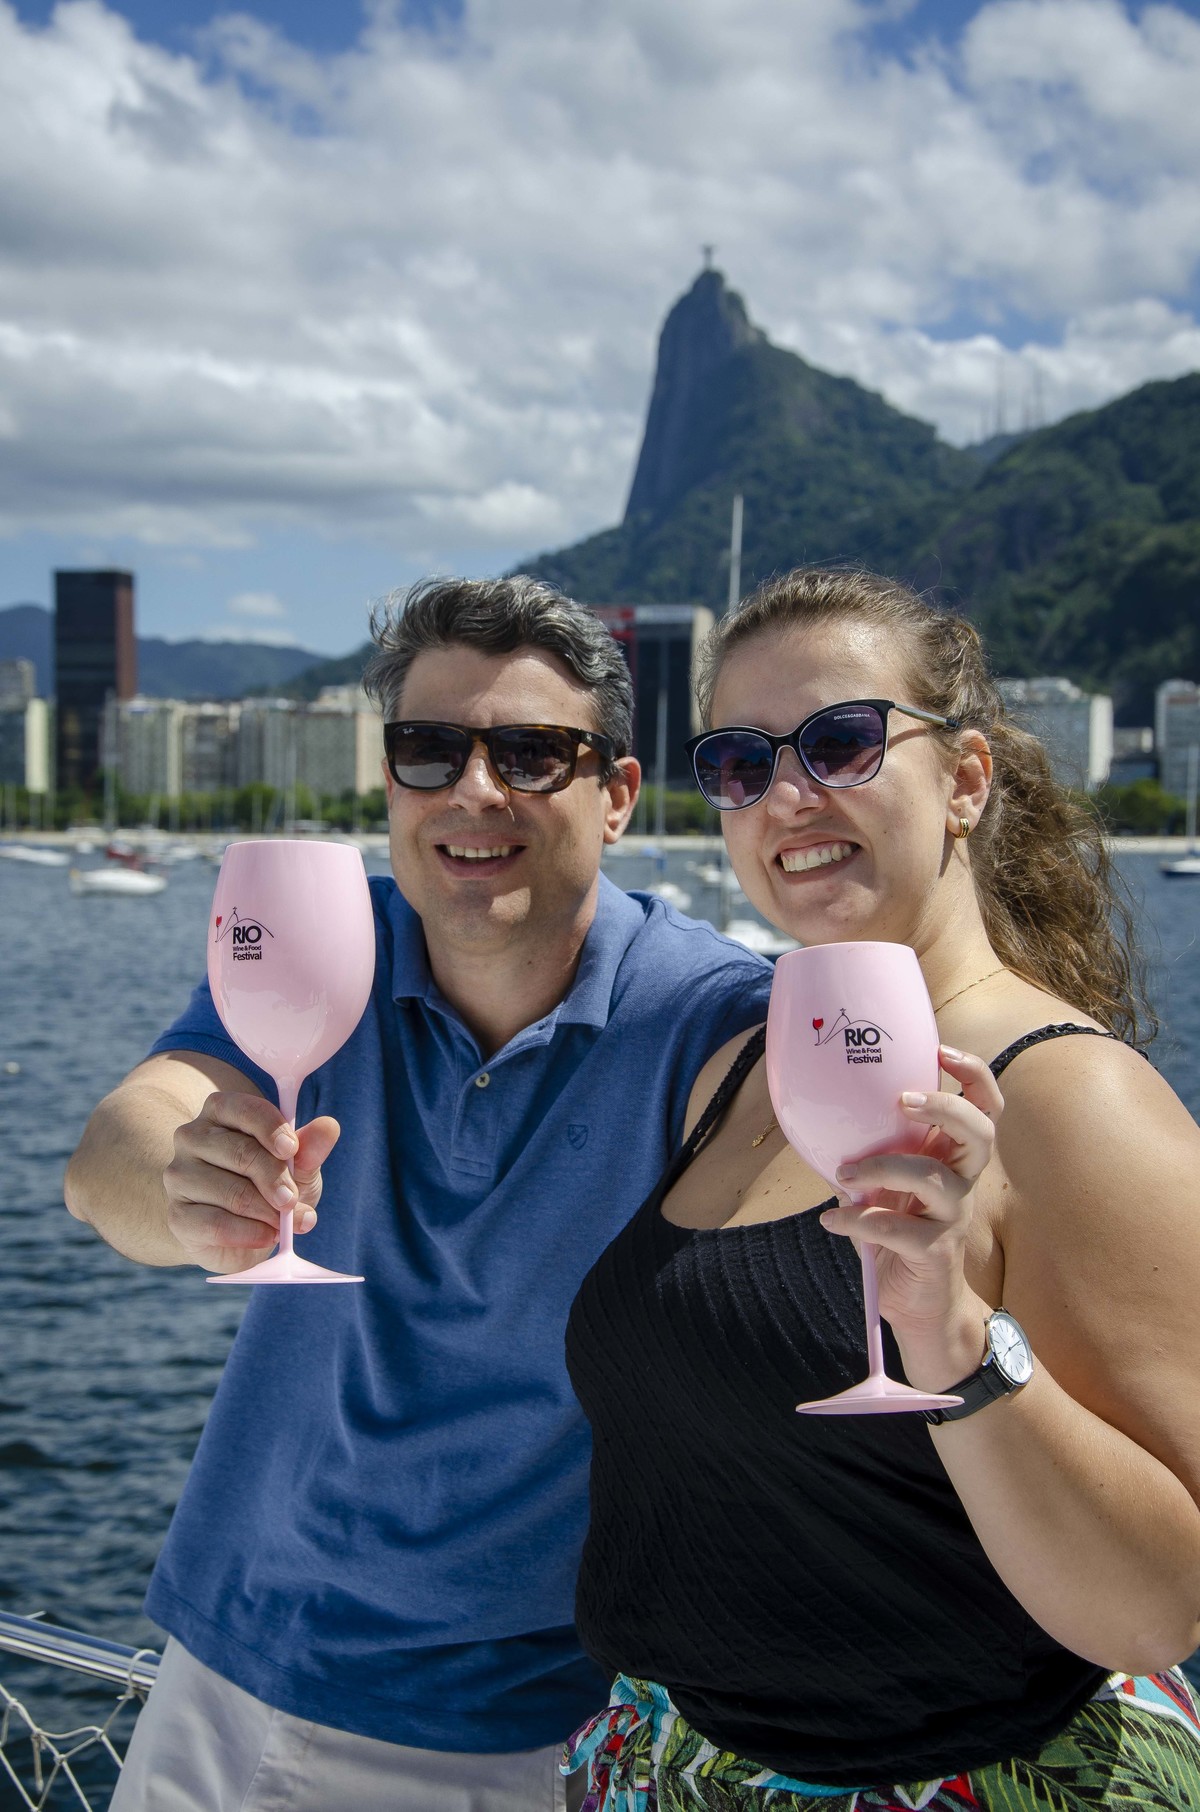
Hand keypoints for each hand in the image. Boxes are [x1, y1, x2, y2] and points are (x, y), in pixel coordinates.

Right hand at [163, 1091, 339, 1271]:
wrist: (241, 1231)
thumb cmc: (270, 1186)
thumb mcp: (297, 1166)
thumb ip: (310, 1148)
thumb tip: (329, 1127)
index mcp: (221, 1111)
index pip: (245, 1110)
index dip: (272, 1130)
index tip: (291, 1150)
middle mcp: (192, 1137)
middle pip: (241, 1153)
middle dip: (276, 1180)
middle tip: (293, 1200)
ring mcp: (179, 1176)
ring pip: (231, 1192)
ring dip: (267, 1212)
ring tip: (282, 1223)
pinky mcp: (177, 1215)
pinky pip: (216, 1224)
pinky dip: (250, 1233)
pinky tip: (266, 1236)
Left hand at [819, 1045, 1000, 1361]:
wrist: (919, 1308)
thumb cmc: (899, 1236)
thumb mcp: (887, 1189)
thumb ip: (872, 1152)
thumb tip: (824, 1114)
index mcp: (952, 1160)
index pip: (985, 1109)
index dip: (973, 1075)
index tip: (941, 1050)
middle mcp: (962, 1184)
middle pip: (980, 1132)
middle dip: (944, 1107)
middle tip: (902, 1100)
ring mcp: (953, 1218)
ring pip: (932, 1179)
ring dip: (882, 1167)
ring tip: (844, 1174)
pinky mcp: (934, 1253)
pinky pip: (898, 1228)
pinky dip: (858, 1220)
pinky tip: (832, 1221)